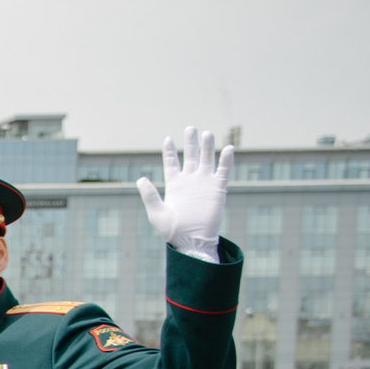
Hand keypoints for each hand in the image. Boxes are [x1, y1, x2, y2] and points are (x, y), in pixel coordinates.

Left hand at [136, 125, 231, 263]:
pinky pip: (223, 171)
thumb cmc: (172, 230)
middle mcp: (190, 181)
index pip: (171, 163)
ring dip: (207, 147)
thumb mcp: (157, 213)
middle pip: (190, 156)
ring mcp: (204, 183)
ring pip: (206, 160)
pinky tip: (228, 148)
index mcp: (174, 185)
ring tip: (207, 133)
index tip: (167, 138)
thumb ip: (149, 195)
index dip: (169, 151)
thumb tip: (141, 179)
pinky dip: (226, 160)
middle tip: (190, 128)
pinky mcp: (218, 189)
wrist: (193, 240)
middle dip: (190, 143)